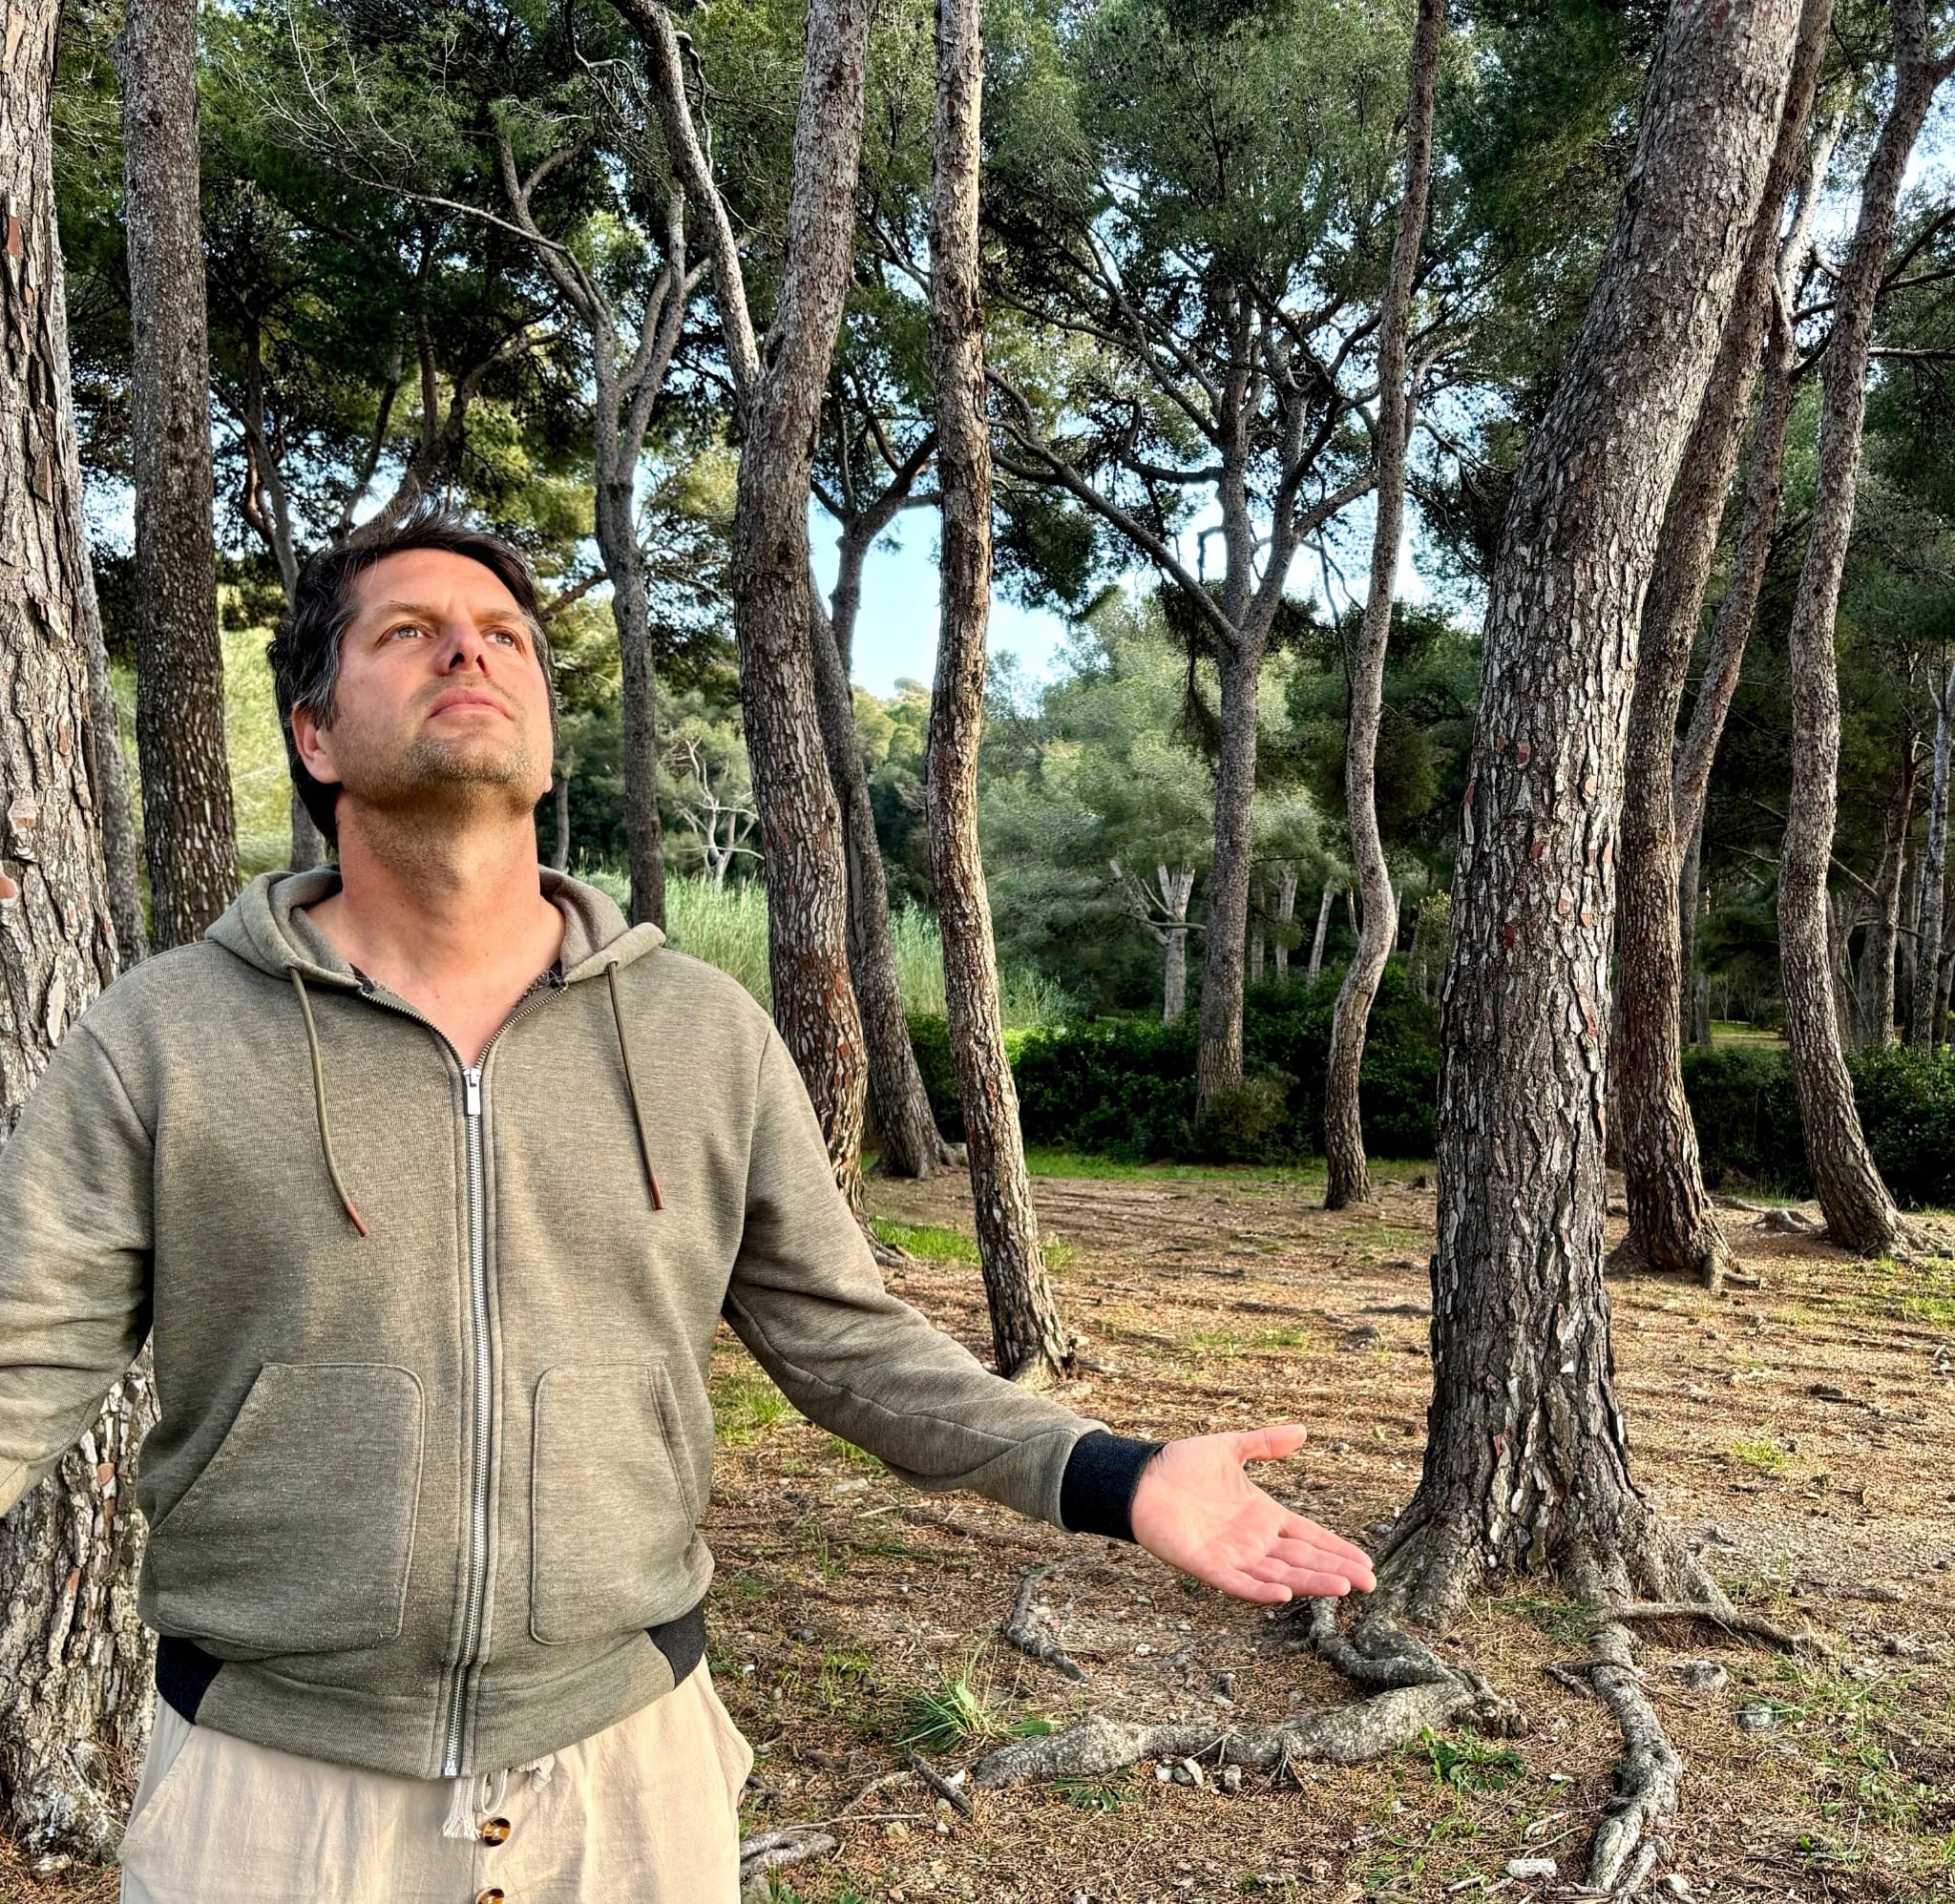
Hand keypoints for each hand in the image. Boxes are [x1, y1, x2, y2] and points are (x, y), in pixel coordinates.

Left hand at [1128, 1422, 1375, 1603]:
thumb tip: (1302, 1431)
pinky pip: (1237, 1583)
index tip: (1366, 1562)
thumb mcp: (1230, 1447)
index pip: (1309, 1536)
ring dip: (1309, 1582)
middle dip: (1335, 1571)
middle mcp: (1252, 1541)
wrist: (1140, 1478)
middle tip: (1369, 1583)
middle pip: (1302, 1560)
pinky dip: (1260, 1590)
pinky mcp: (1205, 1566)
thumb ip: (1265, 1443)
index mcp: (1262, 1515)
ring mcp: (1231, 1556)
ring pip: (1279, 1575)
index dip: (1336, 1549)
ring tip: (1343, 1587)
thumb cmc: (1181, 1465)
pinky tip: (1285, 1595)